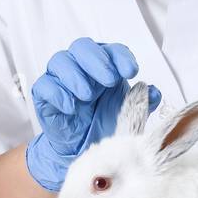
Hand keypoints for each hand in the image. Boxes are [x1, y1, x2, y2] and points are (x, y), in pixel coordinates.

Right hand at [25, 37, 161, 190]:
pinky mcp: (45, 95)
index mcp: (104, 66)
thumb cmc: (104, 125)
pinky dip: (57, 93)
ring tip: (87, 95)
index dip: (121, 56)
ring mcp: (61, 79)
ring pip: (60, 60)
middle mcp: (81, 67)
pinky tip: (70, 107)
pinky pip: (44, 85)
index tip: (131, 70)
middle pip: (83, 47)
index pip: (111, 50)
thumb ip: (141, 103)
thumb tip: (152, 92)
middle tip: (109, 80)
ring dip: (75, 76)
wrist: (82, 150)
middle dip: (97, 61)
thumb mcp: (128, 115)